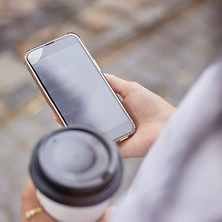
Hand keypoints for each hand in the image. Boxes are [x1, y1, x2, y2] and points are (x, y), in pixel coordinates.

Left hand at [20, 179, 109, 221]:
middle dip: (34, 191)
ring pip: (25, 219)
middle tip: (48, 180)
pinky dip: (33, 218)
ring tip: (47, 196)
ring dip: (33, 205)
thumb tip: (112, 209)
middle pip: (25, 207)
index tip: (39, 171)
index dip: (31, 183)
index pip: (29, 201)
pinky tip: (45, 218)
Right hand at [52, 74, 175, 157]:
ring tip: (60, 119)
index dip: (79, 104)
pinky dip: (89, 138)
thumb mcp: (131, 89)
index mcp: (116, 110)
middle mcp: (113, 124)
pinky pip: (100, 143)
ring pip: (91, 132)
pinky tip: (76, 132)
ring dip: (76, 127)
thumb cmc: (153, 106)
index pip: (93, 107)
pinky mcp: (116, 148)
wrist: (166, 125)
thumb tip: (99, 74)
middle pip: (89, 120)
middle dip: (72, 116)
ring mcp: (114, 136)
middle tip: (56, 111)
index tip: (65, 99)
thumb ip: (114, 83)